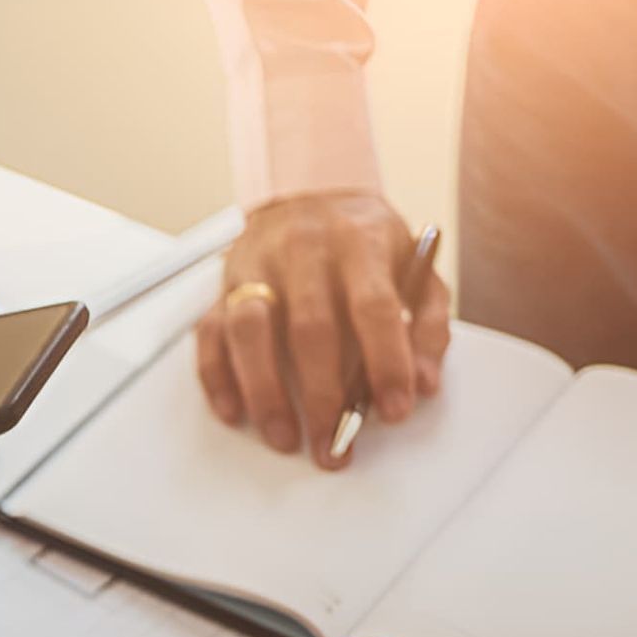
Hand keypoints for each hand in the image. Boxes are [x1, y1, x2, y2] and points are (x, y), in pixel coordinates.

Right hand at [196, 192, 450, 468]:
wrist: (310, 193)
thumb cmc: (364, 242)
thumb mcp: (415, 269)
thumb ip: (426, 325)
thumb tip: (423, 384)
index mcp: (359, 244)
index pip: (374, 308)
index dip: (386, 363)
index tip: (394, 409)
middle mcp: (303, 251)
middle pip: (310, 328)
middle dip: (323, 397)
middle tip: (334, 444)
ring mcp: (256, 268)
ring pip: (251, 332)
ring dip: (265, 393)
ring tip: (284, 437)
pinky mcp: (223, 286)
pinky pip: (211, 335)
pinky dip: (219, 379)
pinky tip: (236, 412)